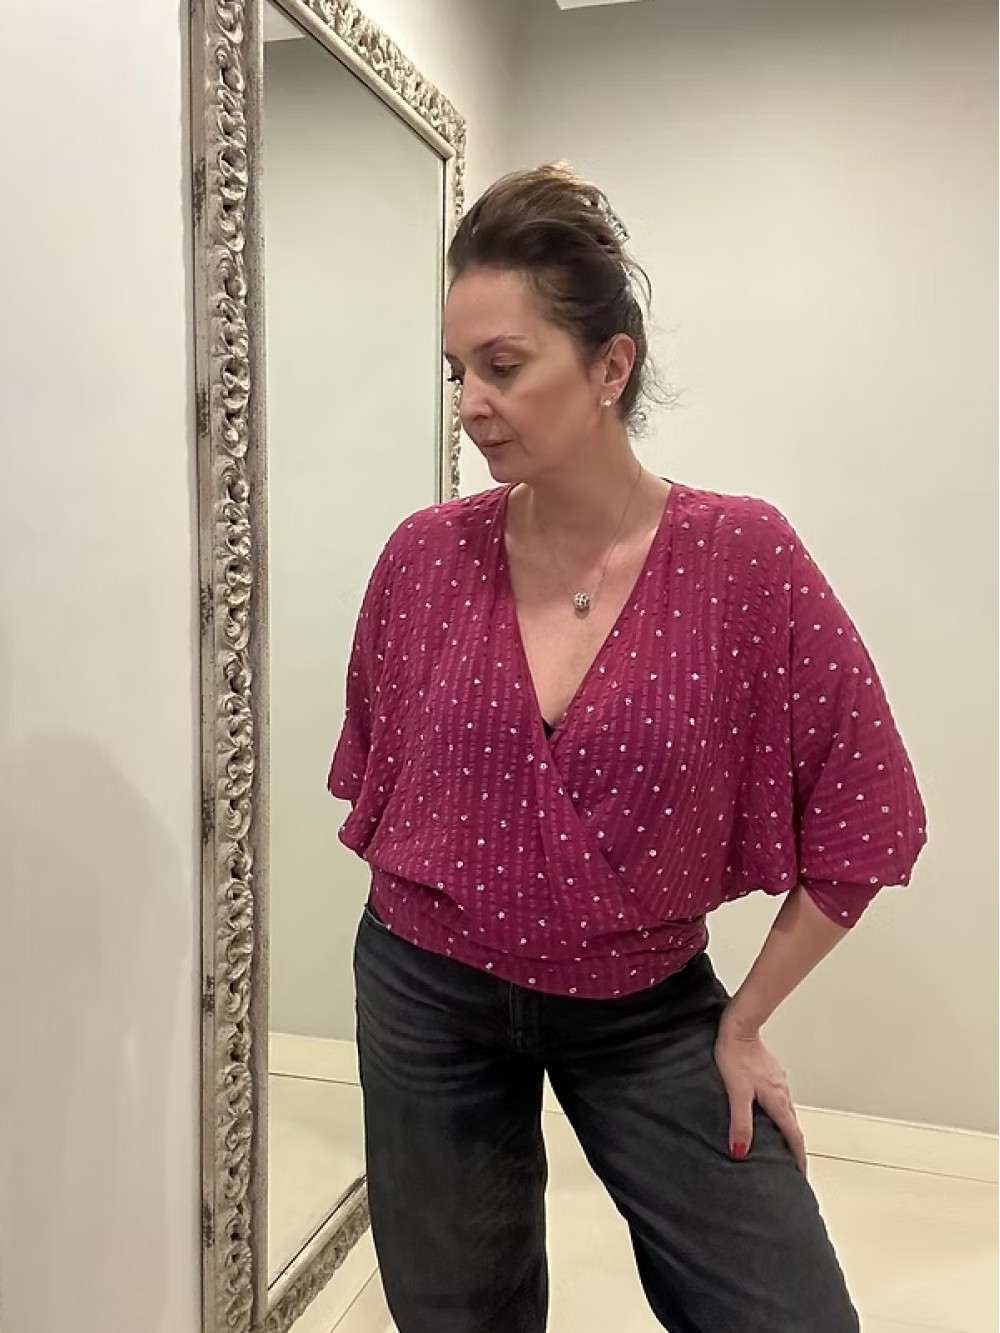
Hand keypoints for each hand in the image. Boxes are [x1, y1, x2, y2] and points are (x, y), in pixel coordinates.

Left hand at [714, 1007, 807, 1173]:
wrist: (739, 1027)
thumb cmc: (736, 1055)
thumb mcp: (736, 1092)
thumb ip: (741, 1122)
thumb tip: (741, 1149)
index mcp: (777, 1100)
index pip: (793, 1136)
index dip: (798, 1156)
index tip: (801, 1172)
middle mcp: (782, 1092)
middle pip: (793, 1124)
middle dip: (795, 1145)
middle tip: (793, 1161)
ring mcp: (778, 1081)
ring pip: (787, 1110)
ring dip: (786, 1127)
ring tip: (780, 1140)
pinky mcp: (770, 1072)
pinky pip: (779, 1097)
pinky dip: (778, 1111)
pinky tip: (766, 1109)